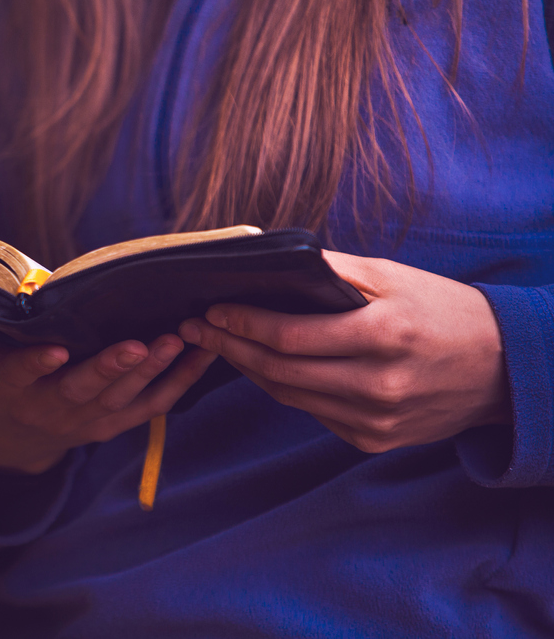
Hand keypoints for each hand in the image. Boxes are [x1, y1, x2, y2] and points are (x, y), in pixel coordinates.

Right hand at [0, 296, 215, 473]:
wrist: (8, 433)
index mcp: (7, 388)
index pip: (19, 378)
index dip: (36, 368)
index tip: (53, 351)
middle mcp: (51, 407)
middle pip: (83, 391)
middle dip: (110, 370)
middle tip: (136, 344)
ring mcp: (90, 416)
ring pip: (125, 396)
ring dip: (154, 370)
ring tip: (179, 337)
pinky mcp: (118, 417)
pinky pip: (155, 402)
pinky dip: (181, 379)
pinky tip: (204, 347)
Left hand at [178, 251, 509, 452]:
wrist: (504, 369)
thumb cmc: (443, 310)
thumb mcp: (393, 276)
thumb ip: (331, 270)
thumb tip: (270, 258)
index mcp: (382, 335)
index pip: (289, 336)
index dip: (242, 324)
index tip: (209, 310)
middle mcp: (377, 385)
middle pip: (280, 371)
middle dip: (229, 347)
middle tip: (195, 329)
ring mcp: (375, 419)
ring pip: (290, 396)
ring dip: (249, 370)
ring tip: (220, 344)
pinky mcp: (373, 440)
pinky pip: (313, 413)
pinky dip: (285, 389)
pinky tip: (263, 367)